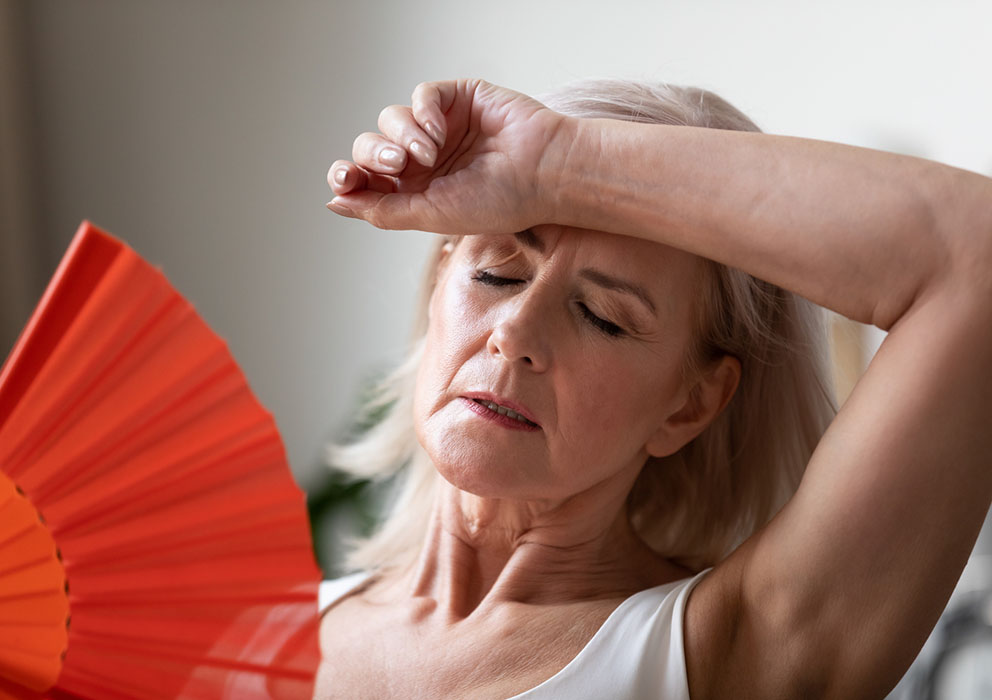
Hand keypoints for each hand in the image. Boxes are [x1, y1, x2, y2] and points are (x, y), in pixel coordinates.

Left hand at [326, 79, 569, 233]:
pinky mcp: (457, 98)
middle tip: (398, 165)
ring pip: (391, 119)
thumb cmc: (499, 201)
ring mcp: (439, 127)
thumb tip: (334, 202)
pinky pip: (420, 96)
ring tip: (429, 153)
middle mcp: (424, 159)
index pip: (366, 178)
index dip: (348, 175)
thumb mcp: (432, 215)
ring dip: (402, 135)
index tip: (344, 179)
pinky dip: (422, 112)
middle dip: (375, 155)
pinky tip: (439, 132)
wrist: (543, 173)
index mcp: (416, 190)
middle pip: (371, 147)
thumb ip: (382, 210)